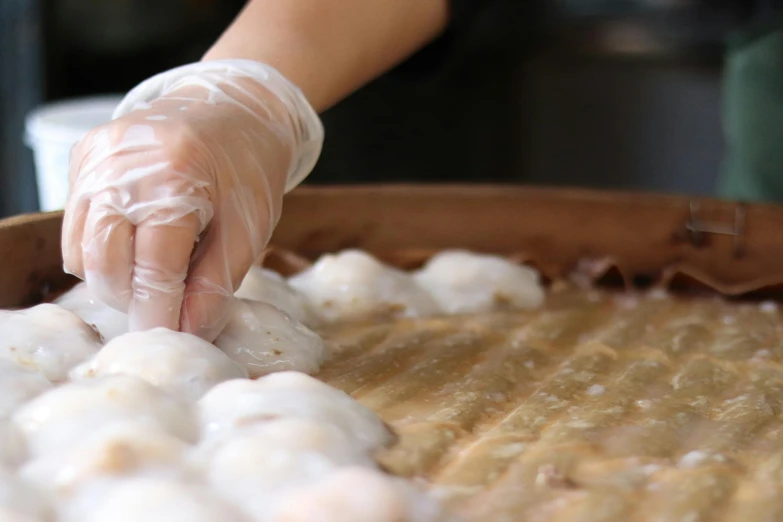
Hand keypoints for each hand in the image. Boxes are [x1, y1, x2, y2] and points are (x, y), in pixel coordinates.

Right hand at [62, 60, 322, 340]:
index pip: (154, 267)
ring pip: (81, 248)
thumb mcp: (248, 231)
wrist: (235, 110)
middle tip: (165, 302)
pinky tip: (136, 240)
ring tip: (154, 270)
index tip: (166, 339)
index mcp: (177, 178)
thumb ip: (215, 285)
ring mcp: (97, 156)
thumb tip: (186, 333)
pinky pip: (77, 224)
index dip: (158, 312)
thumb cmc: (248, 172)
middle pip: (105, 263)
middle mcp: (125, 164)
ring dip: (113, 276)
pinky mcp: (83, 155)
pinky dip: (100, 248)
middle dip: (132, 297)